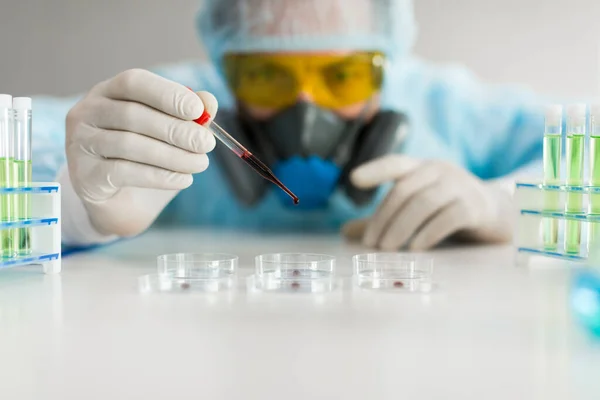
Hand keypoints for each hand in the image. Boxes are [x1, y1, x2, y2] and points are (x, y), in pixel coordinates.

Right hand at [65, 69, 216, 236]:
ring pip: (129, 144)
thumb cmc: (147, 158)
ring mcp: (79, 143)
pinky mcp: (83, 175)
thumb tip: (209, 101)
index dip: (167, 94)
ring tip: (200, 164)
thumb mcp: (171, 134)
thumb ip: (189, 115)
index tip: (198, 110)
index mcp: (108, 92)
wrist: (123, 202)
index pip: (134, 82)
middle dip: (176, 129)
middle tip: (207, 144)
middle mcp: (87, 112)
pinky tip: (183, 180)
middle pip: (132, 114)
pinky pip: (123, 172)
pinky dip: (159, 176)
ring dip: (172, 155)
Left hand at [342, 155, 512, 249]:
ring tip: (387, 249)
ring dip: (401, 227)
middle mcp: (440, 171)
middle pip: (404, 190)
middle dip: (383, 218)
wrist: (498, 213)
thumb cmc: (449, 208)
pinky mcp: (475, 207)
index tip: (353, 179)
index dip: (375, 170)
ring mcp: (460, 187)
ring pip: (424, 203)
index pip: (396, 163)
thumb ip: (385, 219)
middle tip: (370, 244)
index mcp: (423, 168)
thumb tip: (346, 232)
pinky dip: (428, 234)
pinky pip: (448, 218)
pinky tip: (416, 249)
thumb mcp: (417, 208)